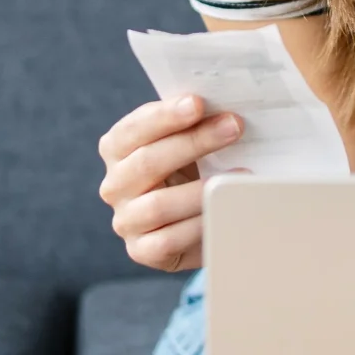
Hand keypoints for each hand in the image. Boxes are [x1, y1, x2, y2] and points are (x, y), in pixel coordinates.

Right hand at [96, 93, 240, 272]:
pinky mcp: (142, 251)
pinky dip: (200, 223)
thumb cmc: (187, 173)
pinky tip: (224, 209)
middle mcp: (114, 185)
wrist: (189, 223)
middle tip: (233, 127)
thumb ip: (192, 124)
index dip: (165, 116)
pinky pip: (170, 239)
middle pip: (148, 162)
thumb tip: (224, 108)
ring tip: (239, 174)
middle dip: (194, 142)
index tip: (198, 103)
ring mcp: (126, 220)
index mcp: (117, 149)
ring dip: (202, 189)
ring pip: (159, 205)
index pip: (133, 129)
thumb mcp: (185, 144)